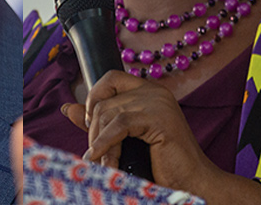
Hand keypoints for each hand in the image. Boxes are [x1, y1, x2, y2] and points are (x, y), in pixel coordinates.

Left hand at [61, 70, 260, 204]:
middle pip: (105, 100)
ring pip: (109, 113)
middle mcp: (155, 91)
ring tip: (104, 163)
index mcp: (150, 90)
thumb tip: (68, 108)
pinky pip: (119, 125)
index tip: (91, 123)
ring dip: (100, 142)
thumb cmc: (161, 163)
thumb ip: (99, 121)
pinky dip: (105, 144)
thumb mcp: (125, 138)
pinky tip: (102, 160)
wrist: (192, 182)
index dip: (95, 97)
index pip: (111, 77)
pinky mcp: (159, 118)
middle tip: (97, 154)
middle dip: (93, 129)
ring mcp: (158, 102)